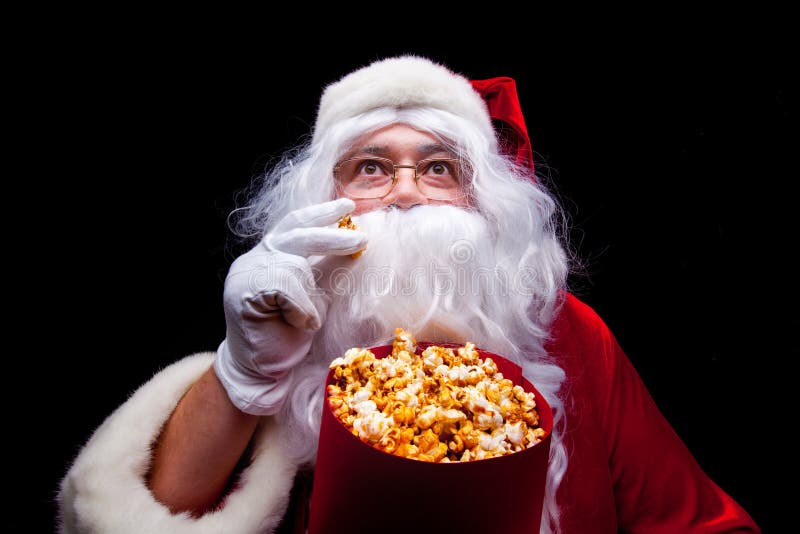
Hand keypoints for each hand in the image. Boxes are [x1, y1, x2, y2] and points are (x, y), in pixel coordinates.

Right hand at [214, 198, 366, 414]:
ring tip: (305, 321)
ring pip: (295, 265)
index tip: (346, 206)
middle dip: (331, 237)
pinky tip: (296, 324)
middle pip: (296, 234)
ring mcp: (245, 272)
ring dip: (310, 297)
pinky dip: (300, 308)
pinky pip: (287, 287)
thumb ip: (327, 270)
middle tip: (361, 240)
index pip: (295, 224)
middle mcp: (255, 258)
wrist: (262, 372)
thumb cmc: (288, 336)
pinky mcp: (243, 291)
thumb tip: (355, 243)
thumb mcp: (316, 297)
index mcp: (270, 255)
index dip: (320, 214)